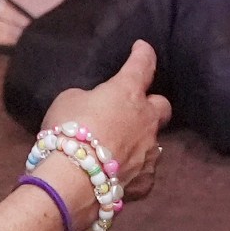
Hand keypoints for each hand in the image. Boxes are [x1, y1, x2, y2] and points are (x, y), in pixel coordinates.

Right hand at [43, 41, 171, 220]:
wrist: (71, 181)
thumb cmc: (67, 131)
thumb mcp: (68, 101)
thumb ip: (88, 99)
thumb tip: (95, 108)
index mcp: (128, 92)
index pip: (142, 65)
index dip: (143, 54)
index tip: (142, 48)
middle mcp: (146, 120)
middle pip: (162, 106)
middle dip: (151, 105)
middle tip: (134, 110)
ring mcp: (149, 153)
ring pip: (153, 142)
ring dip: (138, 142)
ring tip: (116, 150)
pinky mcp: (146, 181)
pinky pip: (143, 172)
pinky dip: (131, 172)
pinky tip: (115, 176)